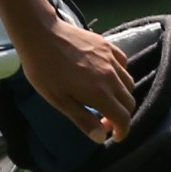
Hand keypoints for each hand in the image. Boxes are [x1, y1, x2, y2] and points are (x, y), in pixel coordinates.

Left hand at [16, 17, 137, 144]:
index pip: (123, 117)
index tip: (114, 136)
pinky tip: (107, 77)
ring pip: (129, 84)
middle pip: (129, 102)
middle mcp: (111, 76)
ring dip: (122, 97)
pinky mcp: (108, 46)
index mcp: (100, 93)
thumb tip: (101, 137)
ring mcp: (111, 59)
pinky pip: (124, 65)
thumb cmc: (44, 70)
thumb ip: (82, 119)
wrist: (41, 34)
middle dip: (122, 116)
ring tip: (106, 99)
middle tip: (105, 120)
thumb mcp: (58, 100)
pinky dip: (121, 76)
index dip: (122, 131)